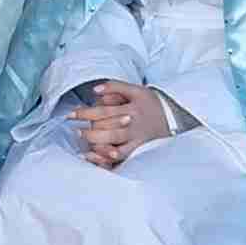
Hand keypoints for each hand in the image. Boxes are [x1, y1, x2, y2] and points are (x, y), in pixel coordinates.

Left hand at [67, 81, 183, 169]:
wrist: (173, 117)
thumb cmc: (149, 103)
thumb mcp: (135, 90)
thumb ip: (115, 87)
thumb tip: (94, 90)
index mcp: (131, 108)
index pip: (103, 112)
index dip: (85, 113)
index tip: (71, 115)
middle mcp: (133, 125)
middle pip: (107, 129)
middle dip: (89, 131)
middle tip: (77, 131)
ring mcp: (136, 139)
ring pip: (114, 143)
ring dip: (96, 143)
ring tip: (85, 142)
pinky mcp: (139, 149)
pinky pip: (122, 156)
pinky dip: (108, 157)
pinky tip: (96, 156)